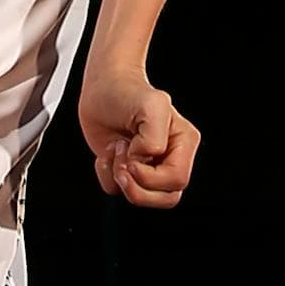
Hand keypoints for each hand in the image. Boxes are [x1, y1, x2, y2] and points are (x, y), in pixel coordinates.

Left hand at [77, 66, 201, 209]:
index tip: (132, 157)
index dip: (151, 177)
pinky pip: (119, 191)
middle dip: (138, 186)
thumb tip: (146, 159)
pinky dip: (107, 175)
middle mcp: (169, 157)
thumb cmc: (127, 91)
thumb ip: (155, 136)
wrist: (101, 87)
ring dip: (121, 180)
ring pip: (144, 198)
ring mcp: (148, 166)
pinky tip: (109, 152)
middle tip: (122, 163)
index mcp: (183, 143)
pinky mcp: (128, 170)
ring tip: (117, 151)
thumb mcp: (152, 105)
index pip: (177, 179)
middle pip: (166, 197)